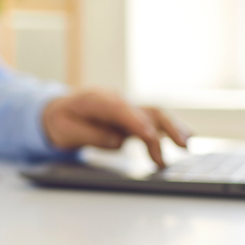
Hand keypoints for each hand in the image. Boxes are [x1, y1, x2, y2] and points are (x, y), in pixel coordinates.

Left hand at [42, 89, 192, 168]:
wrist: (58, 110)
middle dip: (164, 125)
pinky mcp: (131, 118)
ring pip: (154, 115)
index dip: (136, 121)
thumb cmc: (61, 120)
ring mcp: (126, 108)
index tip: (149, 136)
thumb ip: (91, 135)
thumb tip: (119, 141)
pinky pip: (152, 123)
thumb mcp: (65, 130)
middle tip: (181, 143)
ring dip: (172, 129)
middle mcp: (116, 100)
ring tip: (186, 145)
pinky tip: (183, 140)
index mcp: (95, 99)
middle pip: (144, 109)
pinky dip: (168, 131)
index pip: (119, 109)